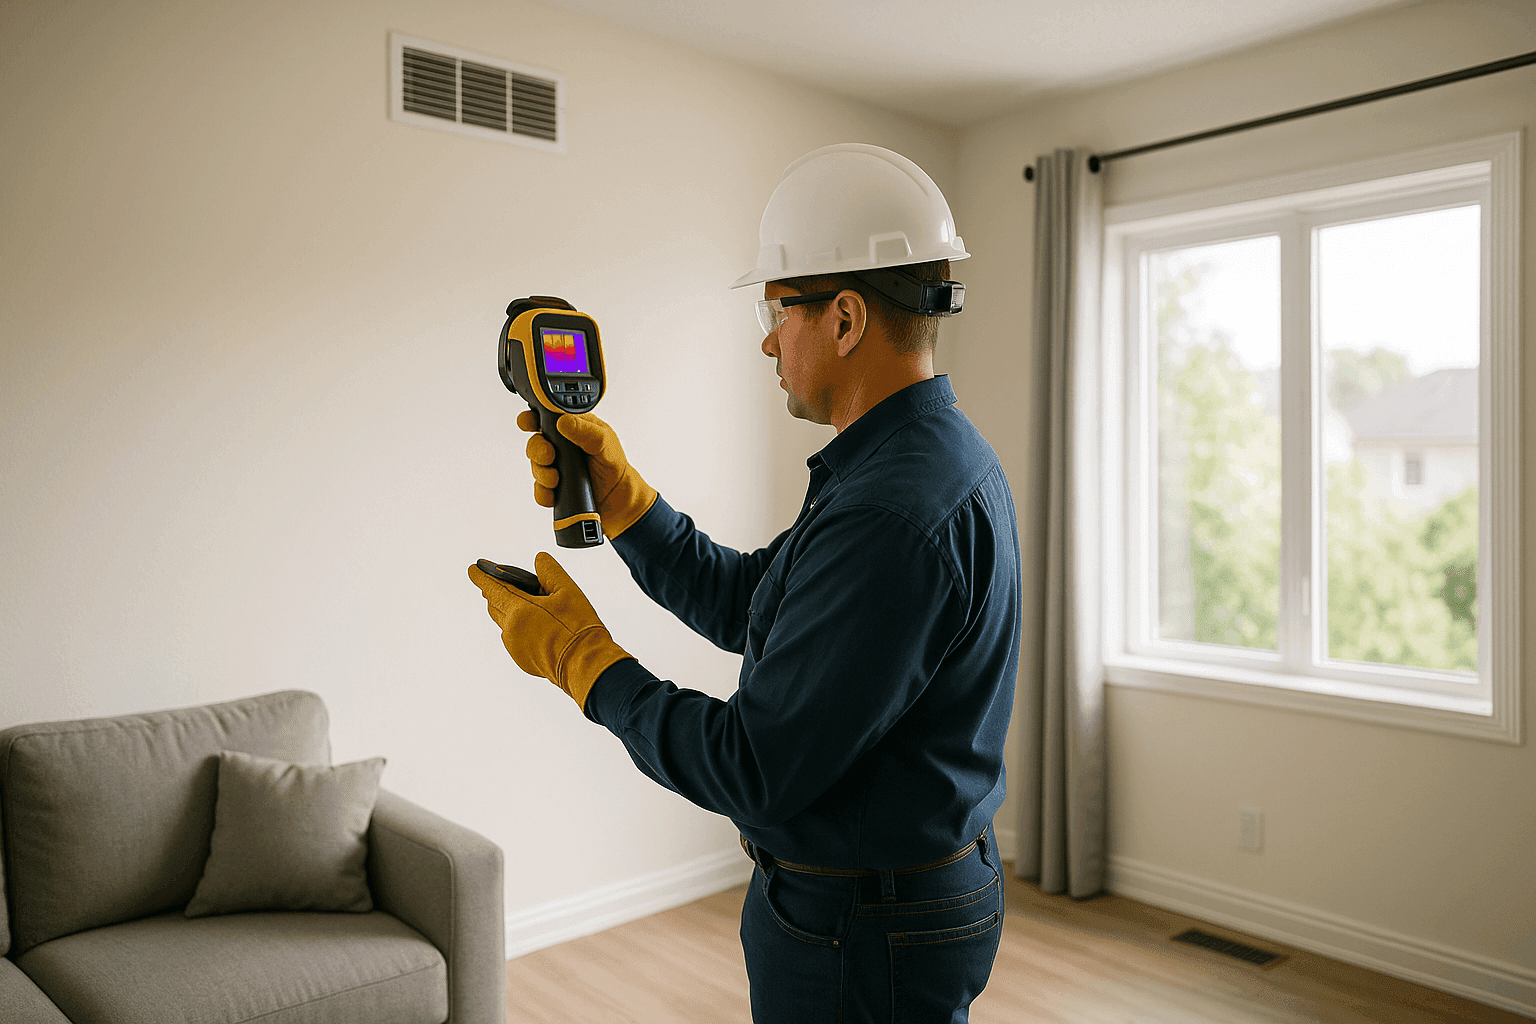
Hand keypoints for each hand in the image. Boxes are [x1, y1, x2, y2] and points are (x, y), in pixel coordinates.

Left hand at [468, 552, 633, 709]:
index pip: (493, 588)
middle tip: (501, 583)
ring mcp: (515, 647)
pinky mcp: (523, 660)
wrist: (586, 665)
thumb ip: (550, 572)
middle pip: (495, 605)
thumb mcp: (568, 591)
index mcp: (519, 610)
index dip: (482, 576)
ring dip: (508, 609)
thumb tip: (539, 560)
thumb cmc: (578, 631)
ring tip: (525, 603)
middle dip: (495, 592)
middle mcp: (511, 630)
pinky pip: (513, 638)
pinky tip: (536, 625)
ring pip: (504, 622)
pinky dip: (518, 627)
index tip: (473, 569)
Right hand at [520, 410, 657, 538]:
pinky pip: (539, 490)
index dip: (531, 418)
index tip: (529, 423)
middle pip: (534, 443)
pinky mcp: (553, 488)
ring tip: (557, 479)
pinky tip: (555, 493)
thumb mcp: (605, 441)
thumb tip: (563, 422)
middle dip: (538, 450)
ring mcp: (555, 467)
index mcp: (571, 428)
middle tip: (550, 456)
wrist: (619, 497)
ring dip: (542, 473)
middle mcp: (560, 447)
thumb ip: (585, 430)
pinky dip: (544, 493)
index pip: (544, 417)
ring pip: (535, 467)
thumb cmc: (613, 463)